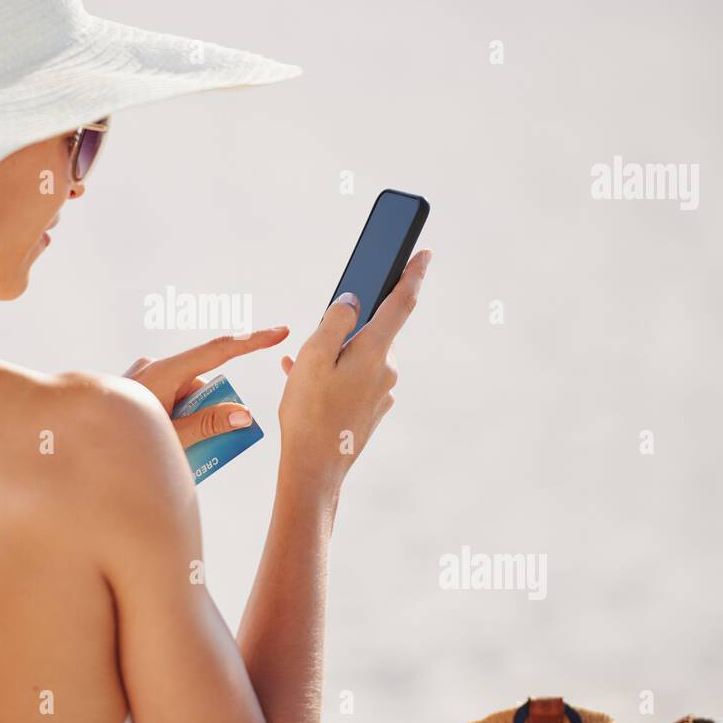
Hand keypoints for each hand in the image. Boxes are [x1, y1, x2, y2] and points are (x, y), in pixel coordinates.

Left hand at [124, 327, 290, 448]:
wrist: (71, 439)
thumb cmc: (121, 440)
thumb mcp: (173, 437)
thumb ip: (210, 424)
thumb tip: (245, 414)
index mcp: (165, 371)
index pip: (218, 350)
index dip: (251, 342)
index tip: (279, 333)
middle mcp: (155, 367)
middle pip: (202, 383)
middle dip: (208, 410)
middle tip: (198, 443)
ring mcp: (144, 376)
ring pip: (185, 394)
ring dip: (189, 418)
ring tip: (171, 448)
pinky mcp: (137, 387)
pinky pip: (168, 398)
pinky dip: (175, 417)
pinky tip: (158, 440)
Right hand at [278, 249, 431, 490]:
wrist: (314, 469)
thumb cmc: (309, 412)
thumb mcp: (313, 357)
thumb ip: (335, 321)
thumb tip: (352, 300)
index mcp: (375, 351)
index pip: (402, 302)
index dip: (413, 274)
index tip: (424, 254)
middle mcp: (386, 370)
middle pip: (371, 332)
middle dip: (345, 329)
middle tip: (315, 341)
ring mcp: (381, 392)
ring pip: (357, 358)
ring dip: (332, 356)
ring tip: (298, 371)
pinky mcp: (372, 410)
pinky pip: (353, 380)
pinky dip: (332, 376)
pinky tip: (304, 385)